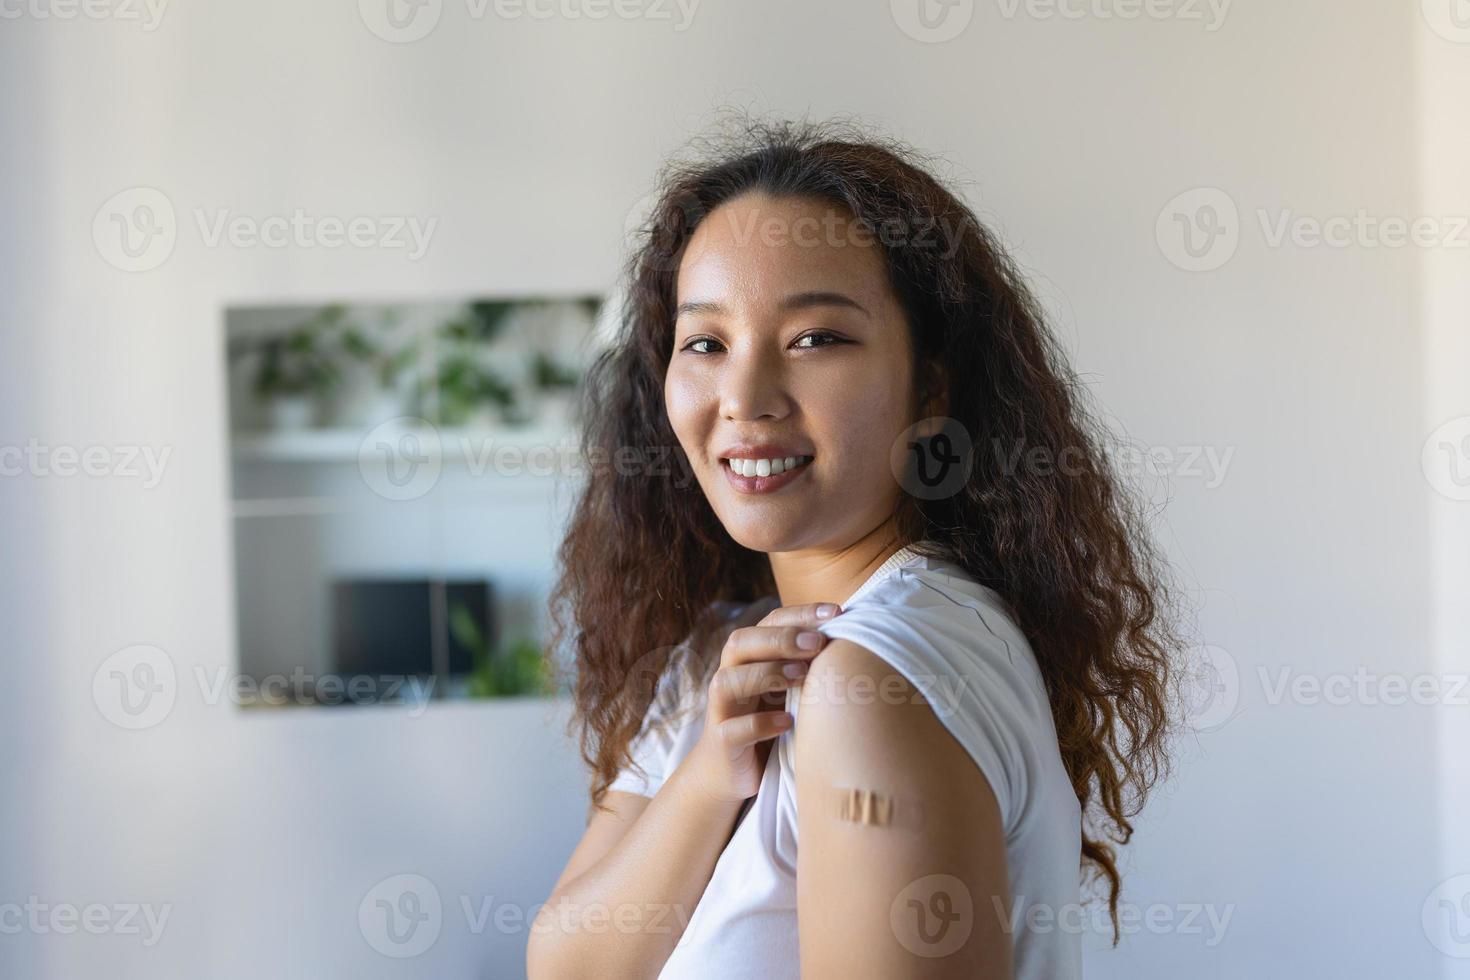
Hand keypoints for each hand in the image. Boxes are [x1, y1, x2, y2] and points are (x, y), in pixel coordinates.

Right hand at [688, 600, 841, 804]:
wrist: (733, 774)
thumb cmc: (770, 722)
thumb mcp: (790, 690)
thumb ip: (809, 665)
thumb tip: (858, 639)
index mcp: (749, 658)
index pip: (768, 622)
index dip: (800, 614)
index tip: (837, 613)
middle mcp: (730, 677)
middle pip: (740, 643)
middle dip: (780, 639)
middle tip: (817, 643)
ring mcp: (721, 711)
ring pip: (727, 682)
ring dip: (766, 673)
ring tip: (801, 675)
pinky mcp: (722, 744)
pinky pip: (732, 730)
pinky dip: (759, 724)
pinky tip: (787, 722)